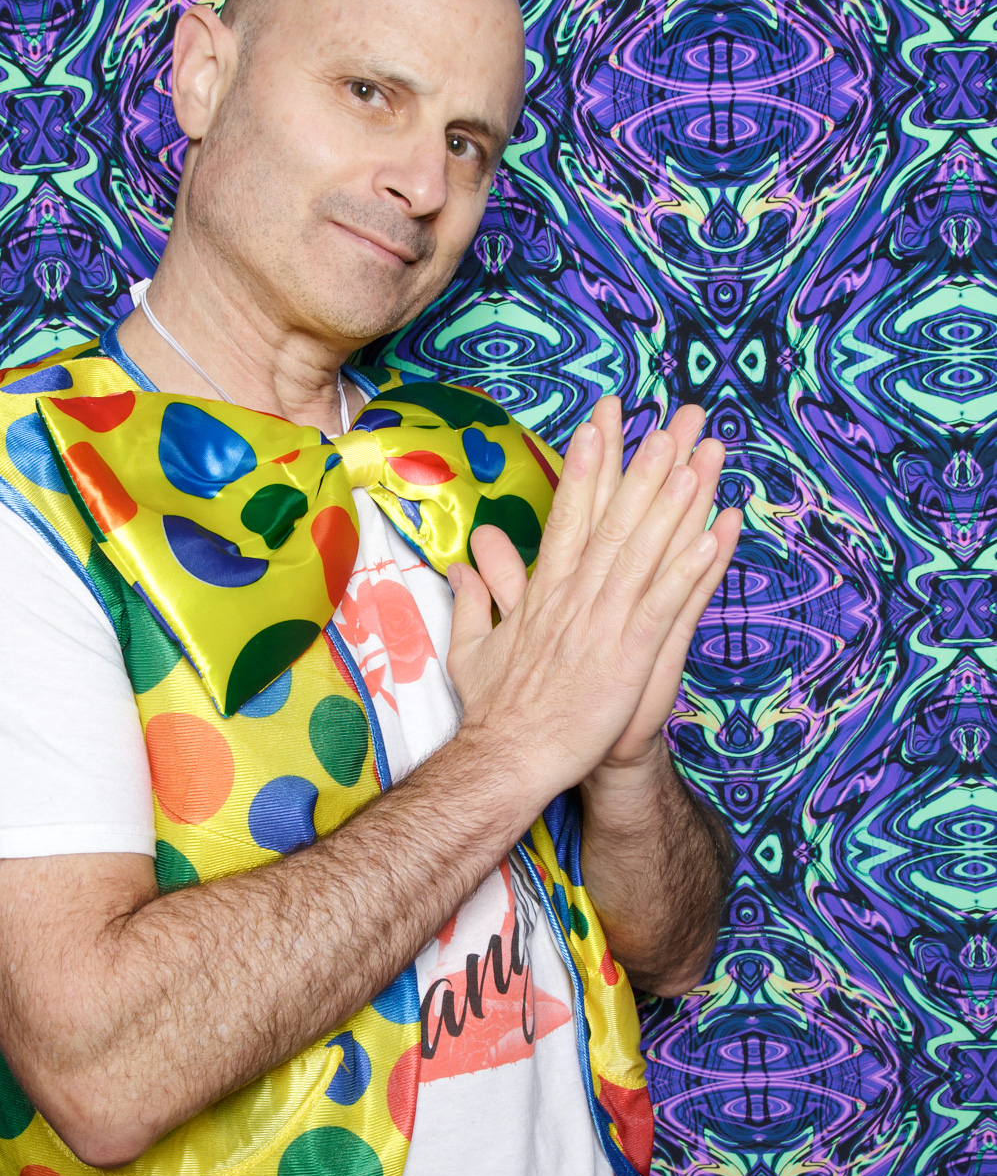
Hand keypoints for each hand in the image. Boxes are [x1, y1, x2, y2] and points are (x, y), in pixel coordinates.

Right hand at [444, 396, 740, 832]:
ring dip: (674, 498)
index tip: (603, 420)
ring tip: (697, 454)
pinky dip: (689, 566)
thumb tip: (464, 565)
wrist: (507, 758)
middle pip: (615, 516)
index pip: (569, 514)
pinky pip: (665, 602)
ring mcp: (602, 622)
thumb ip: (476, 600)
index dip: (589, 465)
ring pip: (643, 547)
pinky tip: (712, 532)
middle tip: (674, 417)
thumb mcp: (472, 647)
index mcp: (545, 591)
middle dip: (646, 463)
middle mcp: (575, 595)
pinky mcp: (627, 654)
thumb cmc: (494, 711)